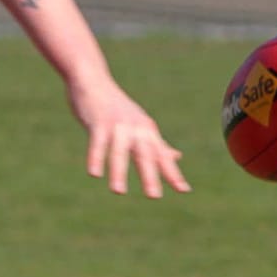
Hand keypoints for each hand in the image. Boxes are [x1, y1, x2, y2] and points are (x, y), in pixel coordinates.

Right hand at [68, 79, 190, 198]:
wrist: (93, 80)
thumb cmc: (116, 107)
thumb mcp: (140, 125)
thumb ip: (156, 143)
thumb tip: (177, 157)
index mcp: (147, 131)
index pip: (161, 155)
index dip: (172, 173)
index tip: (184, 190)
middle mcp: (135, 128)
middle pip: (144, 154)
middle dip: (150, 175)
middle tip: (154, 196)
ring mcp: (117, 125)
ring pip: (119, 151)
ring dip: (119, 172)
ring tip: (119, 192)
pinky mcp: (98, 122)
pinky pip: (97, 143)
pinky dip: (96, 158)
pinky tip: (94, 174)